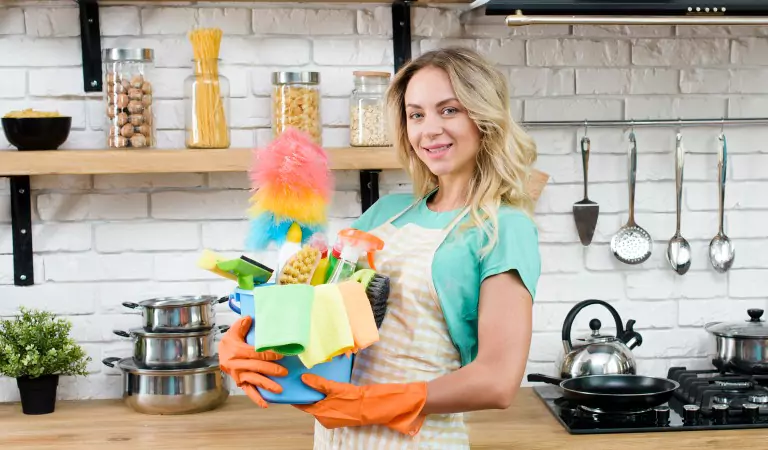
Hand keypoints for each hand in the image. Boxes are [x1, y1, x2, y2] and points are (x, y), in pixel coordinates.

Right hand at [219, 316, 287, 407]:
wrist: (220, 353)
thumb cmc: (230, 341)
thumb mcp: (234, 331)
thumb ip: (242, 325)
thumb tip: (249, 318)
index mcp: (237, 351)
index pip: (255, 353)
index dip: (269, 354)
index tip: (281, 355)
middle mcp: (237, 364)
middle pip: (256, 367)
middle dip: (271, 370)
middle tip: (285, 372)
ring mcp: (238, 375)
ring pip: (254, 380)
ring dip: (266, 385)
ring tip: (279, 390)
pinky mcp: (239, 382)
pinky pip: (248, 391)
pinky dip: (256, 398)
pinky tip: (266, 404)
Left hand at [294, 374, 427, 435]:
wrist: (370, 406)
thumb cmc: (352, 399)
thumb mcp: (334, 388)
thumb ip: (317, 383)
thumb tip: (303, 378)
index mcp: (320, 413)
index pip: (301, 405)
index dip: (295, 396)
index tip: (290, 388)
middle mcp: (324, 419)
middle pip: (310, 405)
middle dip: (307, 394)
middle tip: (303, 381)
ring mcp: (331, 418)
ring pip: (319, 405)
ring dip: (317, 396)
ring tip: (314, 382)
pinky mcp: (339, 416)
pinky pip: (327, 407)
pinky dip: (325, 399)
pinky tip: (327, 389)